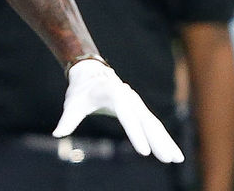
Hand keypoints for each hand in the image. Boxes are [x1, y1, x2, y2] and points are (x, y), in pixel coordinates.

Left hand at [54, 58, 184, 162]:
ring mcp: (137, 104)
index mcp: (114, 95)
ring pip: (154, 125)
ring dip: (166, 142)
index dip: (136, 134)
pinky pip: (155, 125)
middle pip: (146, 122)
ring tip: (176, 159)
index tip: (144, 152)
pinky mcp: (141, 111)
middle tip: (166, 159)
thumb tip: (57, 134)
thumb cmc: (81, 92)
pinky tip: (173, 153)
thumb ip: (67, 120)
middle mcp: (130, 98)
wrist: (91, 74)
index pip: (127, 116)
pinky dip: (165, 138)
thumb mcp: (72, 104)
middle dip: (157, 141)